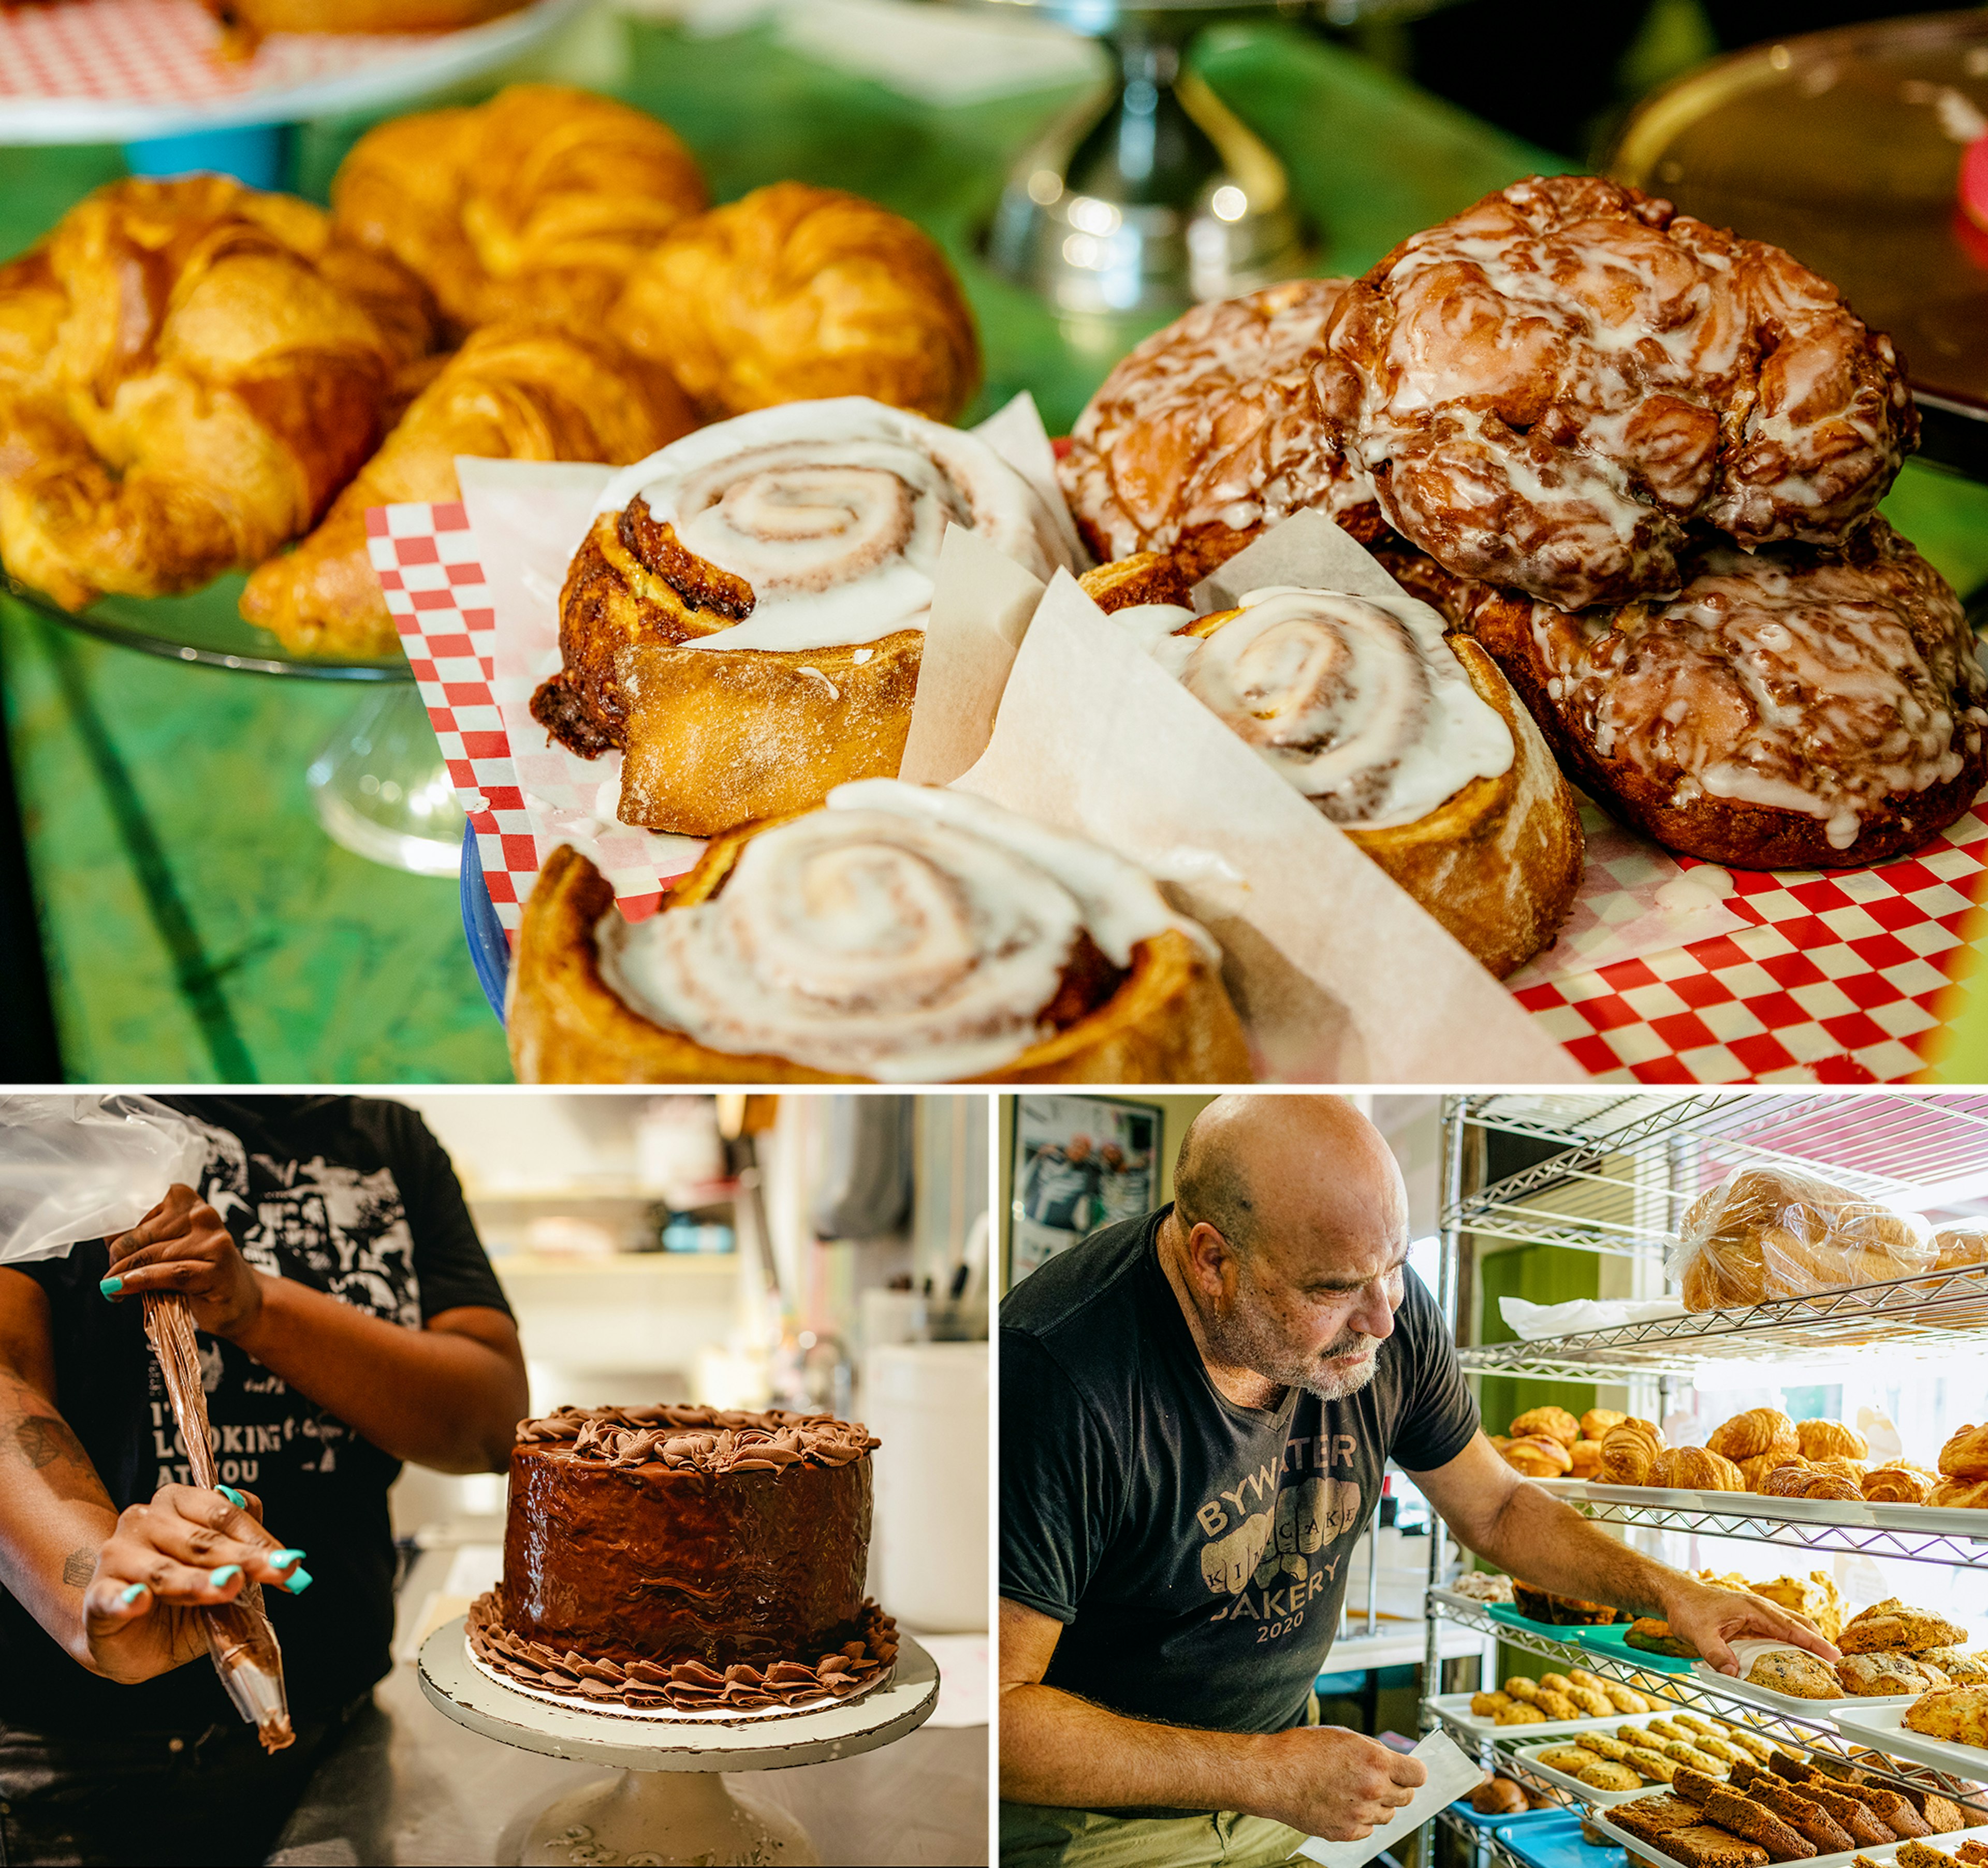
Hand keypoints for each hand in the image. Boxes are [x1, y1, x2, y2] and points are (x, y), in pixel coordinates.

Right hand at [79, 1485, 307, 1683]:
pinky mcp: (98, 1596)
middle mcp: (144, 1520)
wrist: (133, 1638)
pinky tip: (138, 1602)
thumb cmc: (183, 1595)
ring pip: (164, 1569)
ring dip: (197, 1580)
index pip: (223, 1513)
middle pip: (200, 1539)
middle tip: (270, 1572)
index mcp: (177, 1503)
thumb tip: (289, 1559)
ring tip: (227, 1587)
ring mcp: (116, 1557)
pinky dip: (126, 1599)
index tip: (289, 1561)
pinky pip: (112, 1596)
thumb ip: (248, 1556)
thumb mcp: (222, 1572)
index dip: (258, 1537)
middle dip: (240, 1558)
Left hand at [101, 1184, 262, 1340]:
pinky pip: (170, 1273)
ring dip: (123, 1274)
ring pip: (152, 1255)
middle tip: (111, 1276)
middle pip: (142, 1235)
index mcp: (187, 1200)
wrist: (238, 1298)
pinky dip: (141, 1281)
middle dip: (118, 1258)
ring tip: (113, 1288)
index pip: (138, 1209)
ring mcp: (214, 1241)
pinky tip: (122, 1289)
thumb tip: (107, 1241)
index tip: (109, 1252)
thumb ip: (141, 1239)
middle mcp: (203, 1214)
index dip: (116, 1234)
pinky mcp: (218, 1270)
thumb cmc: (197, 1271)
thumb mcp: (168, 1246)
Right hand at [1254, 1725, 1427, 1840]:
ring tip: (1354, 1791)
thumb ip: (1373, 1751)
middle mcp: (1372, 1790)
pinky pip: (1368, 1829)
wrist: (1272, 1775)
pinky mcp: (1347, 1833)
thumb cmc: (1302, 1750)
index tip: (1410, 1772)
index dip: (1414, 1772)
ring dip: (1379, 1805)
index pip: (1417, 1775)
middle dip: (1397, 1787)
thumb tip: (1393, 1762)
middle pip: (1406, 1797)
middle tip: (1379, 1780)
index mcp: (1375, 1762)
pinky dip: (1361, 1819)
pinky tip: (1343, 1804)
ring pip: (1388, 1815)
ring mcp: (1360, 1814)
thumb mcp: (1343, 1736)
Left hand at [1658, 1575, 1839, 1673]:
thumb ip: (1716, 1654)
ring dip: (1805, 1642)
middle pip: (1797, 1625)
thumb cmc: (1688, 1610)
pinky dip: (1790, 1644)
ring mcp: (1756, 1615)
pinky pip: (1777, 1633)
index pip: (1790, 1627)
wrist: (1676, 1596)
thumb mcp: (1698, 1634)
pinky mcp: (1751, 1622)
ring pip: (1789, 1627)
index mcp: (1753, 1609)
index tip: (1834, 1655)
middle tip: (1835, 1665)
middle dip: (1817, 1642)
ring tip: (1822, 1665)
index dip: (1813, 1642)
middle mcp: (1759, 1609)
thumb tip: (1734, 1673)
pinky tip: (1794, 1659)